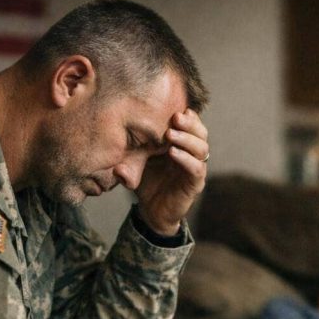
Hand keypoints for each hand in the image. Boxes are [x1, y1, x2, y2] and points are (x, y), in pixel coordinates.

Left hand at [136, 109, 209, 234]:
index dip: (187, 115)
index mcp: (182, 144)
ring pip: (202, 149)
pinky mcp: (195, 184)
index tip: (175, 107)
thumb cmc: (147, 182)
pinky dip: (186, 159)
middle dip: (190, 123)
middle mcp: (191, 154)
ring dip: (187, 139)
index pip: (192, 125)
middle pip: (201, 133)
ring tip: (170, 134)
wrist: (152, 211)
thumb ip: (128, 155)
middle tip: (175, 117)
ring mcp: (195, 169)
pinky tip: (173, 153)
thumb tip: (115, 156)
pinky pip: (196, 169)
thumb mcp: (136, 163)